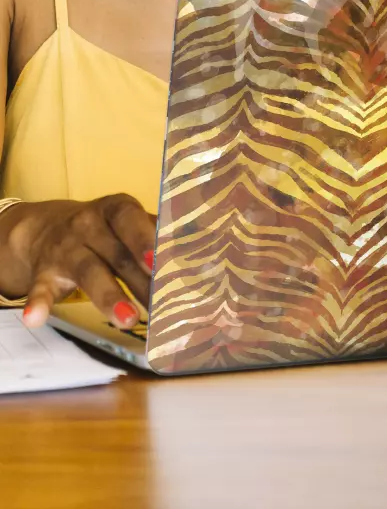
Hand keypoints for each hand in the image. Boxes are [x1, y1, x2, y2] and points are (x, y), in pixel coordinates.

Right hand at [0, 194, 155, 328]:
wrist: (43, 227)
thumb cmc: (107, 229)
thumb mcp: (130, 222)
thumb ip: (162, 234)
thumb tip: (206, 248)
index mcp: (116, 210)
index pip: (130, 220)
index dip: (144, 239)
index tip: (159, 260)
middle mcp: (89, 225)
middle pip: (117, 255)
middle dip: (140, 282)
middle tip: (161, 306)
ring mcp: (66, 249)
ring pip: (88, 271)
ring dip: (107, 296)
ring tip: (128, 319)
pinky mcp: (44, 272)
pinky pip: (41, 288)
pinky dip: (38, 303)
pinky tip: (35, 319)